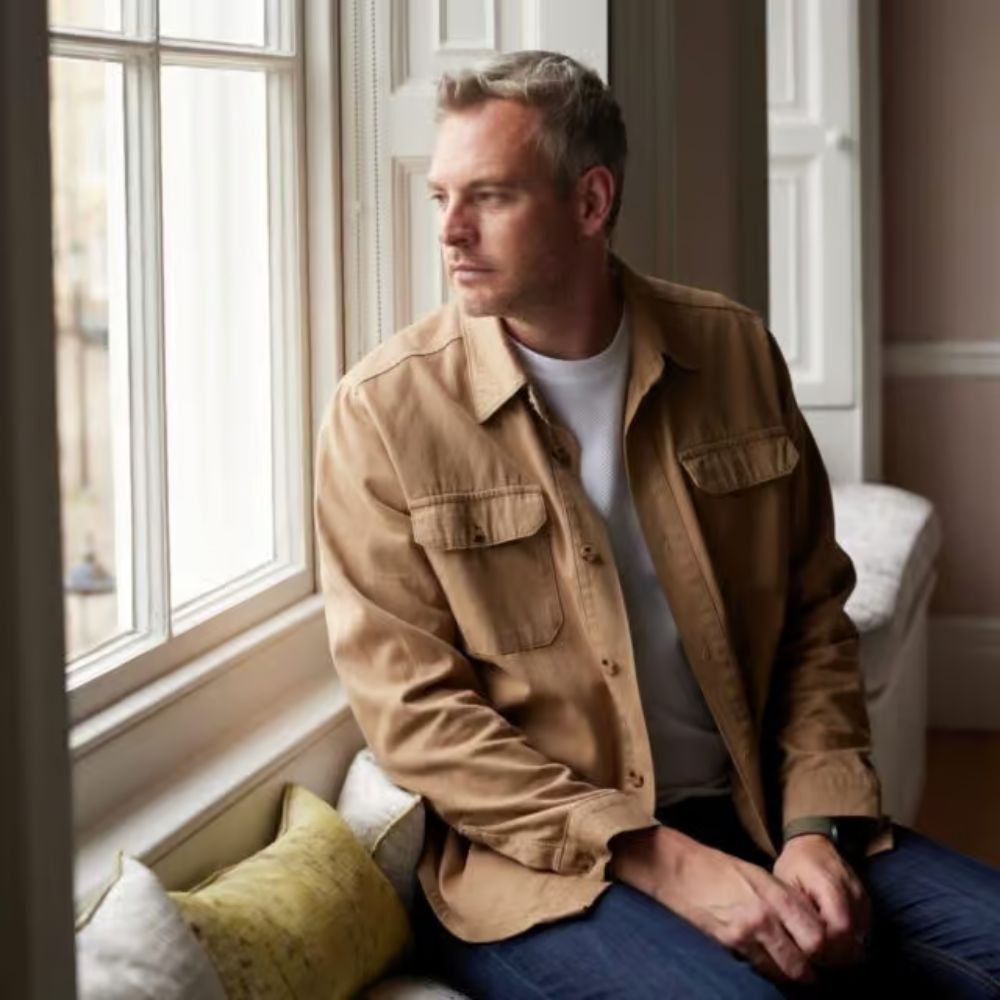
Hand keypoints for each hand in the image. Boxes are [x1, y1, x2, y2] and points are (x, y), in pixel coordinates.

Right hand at [609, 826, 825, 984]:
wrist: (681, 870)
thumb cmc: (721, 868)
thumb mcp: (760, 875)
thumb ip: (785, 899)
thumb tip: (809, 924)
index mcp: (777, 895)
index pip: (817, 936)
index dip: (825, 950)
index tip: (824, 953)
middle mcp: (766, 917)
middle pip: (803, 962)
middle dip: (809, 970)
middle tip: (811, 971)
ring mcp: (746, 933)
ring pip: (781, 970)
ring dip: (788, 974)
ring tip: (791, 972)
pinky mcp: (729, 944)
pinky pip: (757, 967)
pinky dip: (766, 970)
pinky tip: (767, 965)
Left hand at [773, 834, 869, 967]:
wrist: (814, 844)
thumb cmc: (795, 864)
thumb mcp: (785, 884)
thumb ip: (795, 912)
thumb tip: (797, 943)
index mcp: (830, 885)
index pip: (839, 929)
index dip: (825, 948)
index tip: (808, 953)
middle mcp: (853, 892)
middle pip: (853, 940)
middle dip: (834, 955)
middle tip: (814, 960)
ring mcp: (863, 898)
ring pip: (860, 939)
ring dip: (843, 951)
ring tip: (821, 952)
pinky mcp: (867, 903)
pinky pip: (863, 931)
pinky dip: (849, 941)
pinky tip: (832, 941)